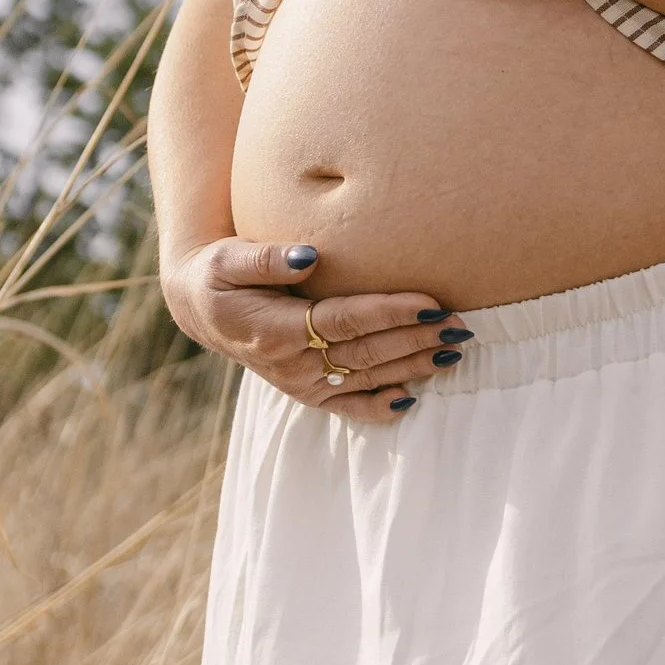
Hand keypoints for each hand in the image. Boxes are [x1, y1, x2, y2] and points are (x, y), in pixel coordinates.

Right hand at [160, 238, 471, 424]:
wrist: (203, 310)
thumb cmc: (219, 274)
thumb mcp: (229, 259)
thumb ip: (267, 259)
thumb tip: (309, 256)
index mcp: (276, 330)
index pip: (345, 321)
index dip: (390, 312)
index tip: (431, 303)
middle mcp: (291, 364)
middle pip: (366, 352)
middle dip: (417, 339)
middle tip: (461, 324)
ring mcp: (300, 384)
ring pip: (367, 378)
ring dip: (413, 366)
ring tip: (455, 350)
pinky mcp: (307, 394)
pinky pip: (349, 408)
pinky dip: (381, 407)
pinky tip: (413, 398)